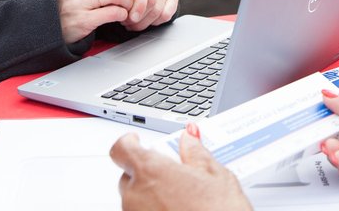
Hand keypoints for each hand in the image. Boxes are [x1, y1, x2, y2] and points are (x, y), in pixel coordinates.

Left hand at [110, 125, 249, 210]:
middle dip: (149, 173)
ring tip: (182, 200)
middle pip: (130, 176)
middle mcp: (135, 196)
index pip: (122, 149)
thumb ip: (196, 153)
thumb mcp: (216, 176)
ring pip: (135, 200)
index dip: (129, 142)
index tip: (136, 141)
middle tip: (175, 175)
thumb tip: (189, 138)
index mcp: (151, 171)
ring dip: (151, 196)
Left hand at [120, 0, 178, 32]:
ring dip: (145, 21)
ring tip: (135, 25)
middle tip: (129, 24)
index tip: (126, 19)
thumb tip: (119, 5)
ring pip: (158, 9)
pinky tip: (148, 23)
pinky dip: (156, 22)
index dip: (135, 6)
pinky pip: (166, 14)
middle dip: (140, 16)